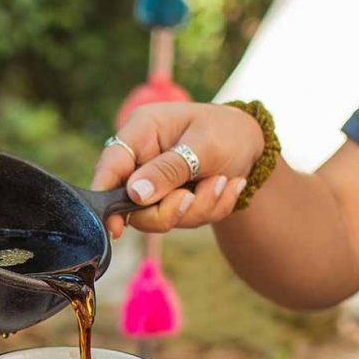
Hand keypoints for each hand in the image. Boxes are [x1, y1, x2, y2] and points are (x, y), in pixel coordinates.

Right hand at [91, 101, 264, 237]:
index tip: (114, 226)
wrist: (253, 145)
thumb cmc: (227, 132)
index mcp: (142, 132)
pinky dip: (209, 209)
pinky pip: (182, 221)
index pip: (110, 166)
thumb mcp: (204, 145)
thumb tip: (135, 194)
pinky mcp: (169, 201)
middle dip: (168, 210)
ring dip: (198, 207)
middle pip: (131, 206)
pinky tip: (226, 186)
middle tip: (192, 197)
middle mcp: (141, 160)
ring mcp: (154, 184)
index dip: (105, 196)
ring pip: (159, 218)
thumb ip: (169, 169)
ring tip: (222, 182)